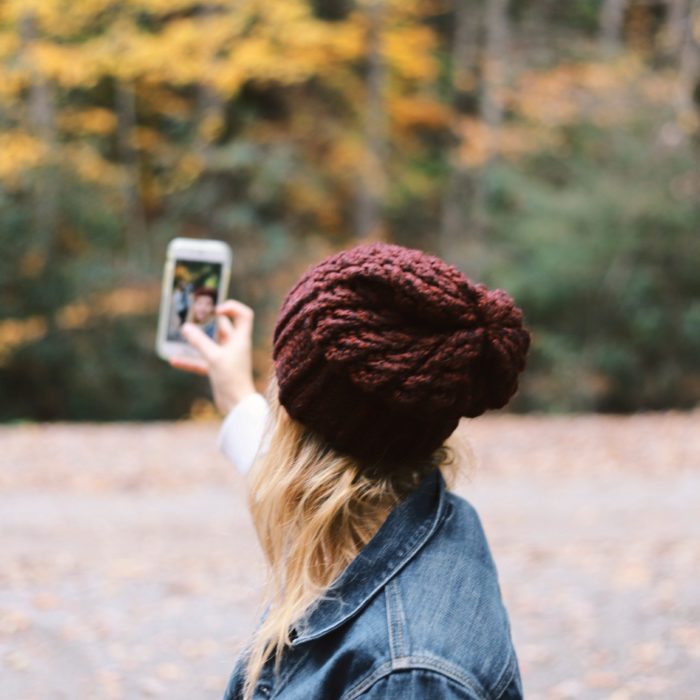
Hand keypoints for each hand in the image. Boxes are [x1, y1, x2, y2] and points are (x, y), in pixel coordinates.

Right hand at [169, 299, 256, 414]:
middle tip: (192, 315)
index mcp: (240, 339)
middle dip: (208, 320)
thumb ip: (199, 342)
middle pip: (223, 326)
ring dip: (197, 339)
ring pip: (210, 343)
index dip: (232, 307)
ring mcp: (225, 358)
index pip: (243, 315)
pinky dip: (190, 360)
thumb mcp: (214, 357)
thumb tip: (185, 327)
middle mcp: (234, 346)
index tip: (216, 309)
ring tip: (181, 333)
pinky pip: (201, 361)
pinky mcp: (217, 370)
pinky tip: (174, 361)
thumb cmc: (232, 379)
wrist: (237, 406)